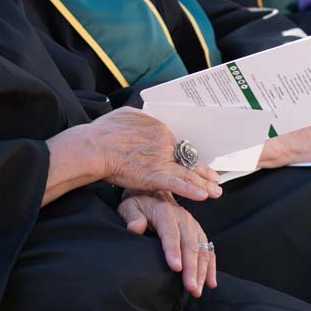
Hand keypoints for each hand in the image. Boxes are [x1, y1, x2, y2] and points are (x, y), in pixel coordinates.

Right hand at [85, 107, 222, 201]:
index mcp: (159, 129)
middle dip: (203, 171)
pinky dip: (190, 191)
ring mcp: (161, 161)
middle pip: (188, 160)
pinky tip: (203, 196)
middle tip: (215, 179)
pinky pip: (176, 185)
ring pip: (188, 174)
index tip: (192, 162)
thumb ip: (142, 120)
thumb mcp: (127, 115)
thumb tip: (147, 120)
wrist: (94, 147)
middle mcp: (164, 144)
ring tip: (216, 191)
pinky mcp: (154, 177)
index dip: (186, 156)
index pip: (178, 144)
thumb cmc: (105, 131)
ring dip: (204, 184)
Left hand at [119, 190, 217, 297]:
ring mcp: (194, 226)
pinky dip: (211, 267)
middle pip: (190, 244)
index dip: (174, 250)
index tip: (176, 267)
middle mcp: (183, 218)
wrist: (152, 195)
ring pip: (202, 250)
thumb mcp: (129, 207)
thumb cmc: (138, 205)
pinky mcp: (199, 233)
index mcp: (165, 211)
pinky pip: (209, 251)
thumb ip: (132, 217)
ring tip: (197, 290)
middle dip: (192, 268)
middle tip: (191, 287)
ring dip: (202, 271)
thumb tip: (136, 227)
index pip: (170, 233)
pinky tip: (210, 283)